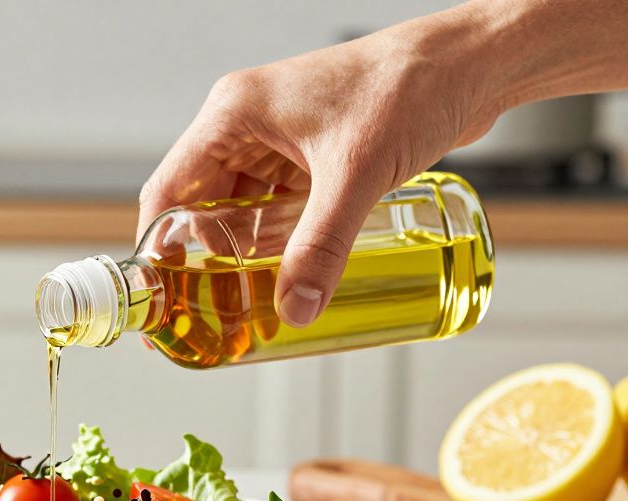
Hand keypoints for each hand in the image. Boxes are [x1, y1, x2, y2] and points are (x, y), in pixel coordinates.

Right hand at [138, 15, 503, 326]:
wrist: (469, 65)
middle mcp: (246, 125)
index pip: (170, 188)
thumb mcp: (355, 176)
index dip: (159, 245)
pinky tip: (288, 271)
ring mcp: (278, 140)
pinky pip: (276, 207)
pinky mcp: (309, 155)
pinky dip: (277, 240)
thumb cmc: (409, 86)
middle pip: (202, 205)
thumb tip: (296, 307)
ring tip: (251, 297)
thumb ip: (321, 247)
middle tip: (214, 306)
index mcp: (234, 114)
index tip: (158, 292)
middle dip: (207, 258)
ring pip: (240, 210)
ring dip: (245, 252)